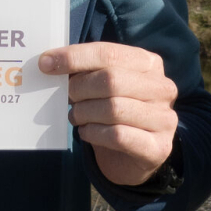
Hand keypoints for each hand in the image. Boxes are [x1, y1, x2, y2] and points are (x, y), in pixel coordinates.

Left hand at [38, 42, 179, 186]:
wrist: (131, 157)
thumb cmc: (114, 113)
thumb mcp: (103, 86)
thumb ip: (85, 71)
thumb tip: (49, 62)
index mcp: (149, 64)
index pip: (109, 53)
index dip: (74, 57)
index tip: (45, 64)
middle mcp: (162, 88)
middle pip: (111, 80)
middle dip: (79, 88)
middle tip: (67, 97)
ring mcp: (164, 118)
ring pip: (113, 109)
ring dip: (84, 113)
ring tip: (75, 116)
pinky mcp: (158, 147)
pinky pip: (118, 136)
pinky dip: (94, 133)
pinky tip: (87, 132)